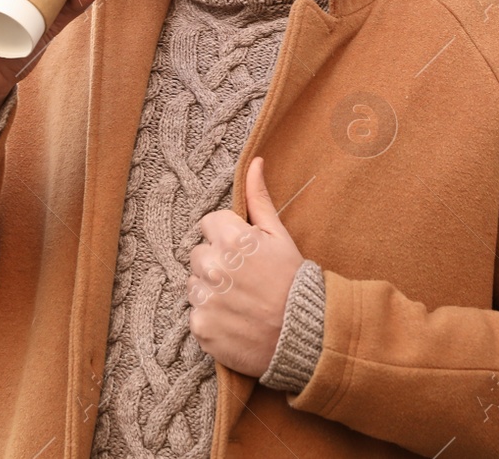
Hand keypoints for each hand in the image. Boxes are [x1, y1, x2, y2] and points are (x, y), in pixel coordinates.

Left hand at [186, 157, 302, 377]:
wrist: (305, 336)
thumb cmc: (293, 282)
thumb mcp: (280, 236)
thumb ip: (259, 199)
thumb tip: (253, 162)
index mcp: (231, 239)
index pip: (208, 224)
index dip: (227, 237)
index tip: (245, 253)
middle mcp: (213, 266)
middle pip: (198, 254)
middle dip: (216, 262)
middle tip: (244, 279)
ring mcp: (205, 298)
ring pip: (193, 284)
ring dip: (210, 290)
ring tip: (240, 301)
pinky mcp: (201, 327)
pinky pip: (195, 315)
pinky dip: (211, 318)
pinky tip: (234, 321)